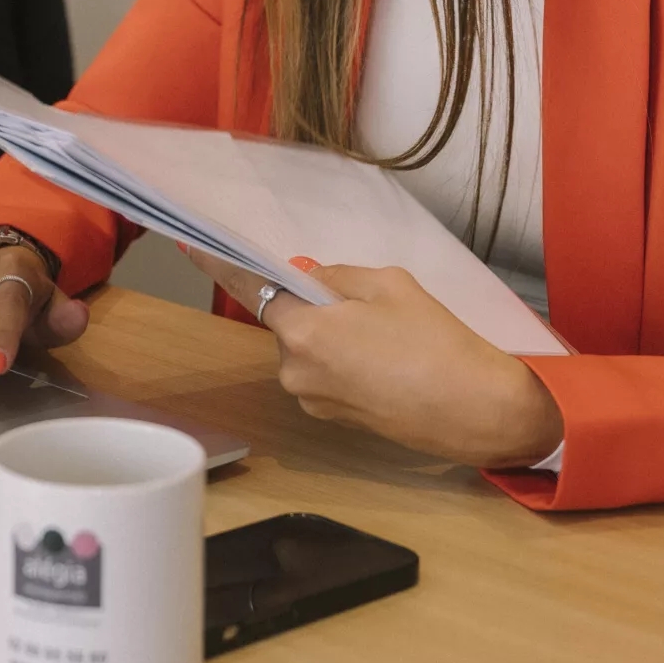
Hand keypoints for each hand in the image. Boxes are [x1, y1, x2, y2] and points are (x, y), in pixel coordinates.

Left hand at [184, 250, 562, 468]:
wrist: (472, 409)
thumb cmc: (435, 343)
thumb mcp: (388, 285)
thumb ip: (336, 276)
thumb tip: (308, 278)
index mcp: (303, 333)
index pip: (249, 289)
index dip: (219, 265)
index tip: (191, 245)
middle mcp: (295, 371)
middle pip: (285, 319)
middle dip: (311, 304)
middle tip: (362, 301)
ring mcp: (311, 399)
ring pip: (306, 346)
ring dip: (330, 332)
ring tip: (385, 335)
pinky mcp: (330, 416)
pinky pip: (323, 371)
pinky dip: (342, 357)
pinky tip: (385, 358)